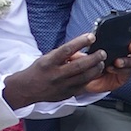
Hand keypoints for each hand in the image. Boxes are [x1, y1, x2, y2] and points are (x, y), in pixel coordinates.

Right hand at [2, 32, 130, 109]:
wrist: (27, 89)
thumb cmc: (39, 70)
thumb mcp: (47, 58)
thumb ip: (64, 55)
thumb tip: (81, 50)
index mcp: (49, 62)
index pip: (67, 50)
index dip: (81, 42)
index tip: (91, 37)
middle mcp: (56, 74)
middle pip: (80, 65)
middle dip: (94, 58)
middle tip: (102, 52)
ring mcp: (63, 86)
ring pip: (85, 77)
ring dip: (96, 68)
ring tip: (101, 62)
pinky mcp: (68, 94)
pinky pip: (83, 85)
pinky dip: (91, 78)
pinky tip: (96, 73)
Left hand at [82, 29, 130, 93]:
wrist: (85, 78)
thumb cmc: (88, 61)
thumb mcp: (87, 49)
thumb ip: (89, 42)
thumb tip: (91, 35)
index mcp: (120, 43)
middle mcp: (126, 53)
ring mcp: (126, 65)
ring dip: (127, 60)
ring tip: (118, 61)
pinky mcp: (124, 76)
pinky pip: (126, 72)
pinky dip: (119, 70)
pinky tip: (110, 68)